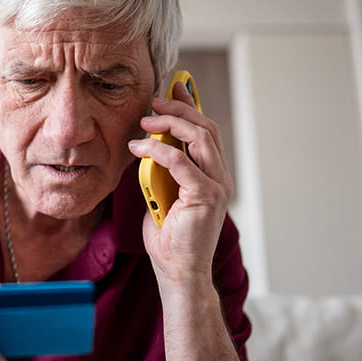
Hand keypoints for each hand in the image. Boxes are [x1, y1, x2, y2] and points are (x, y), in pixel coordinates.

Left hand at [128, 81, 233, 286]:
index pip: (207, 132)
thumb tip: (148, 145)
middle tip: (154, 100)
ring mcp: (218, 187)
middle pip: (206, 129)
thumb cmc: (169, 238)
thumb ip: (163, 171)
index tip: (174, 88)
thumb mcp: (163, 194)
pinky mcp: (206, 196)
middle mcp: (221, 178)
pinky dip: (159, 150)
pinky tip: (140, 148)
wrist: (178, 271)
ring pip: (200, 138)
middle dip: (180, 108)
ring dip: (170, 123)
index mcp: (214, 176)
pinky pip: (182, 162)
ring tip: (146, 120)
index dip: (192, 107)